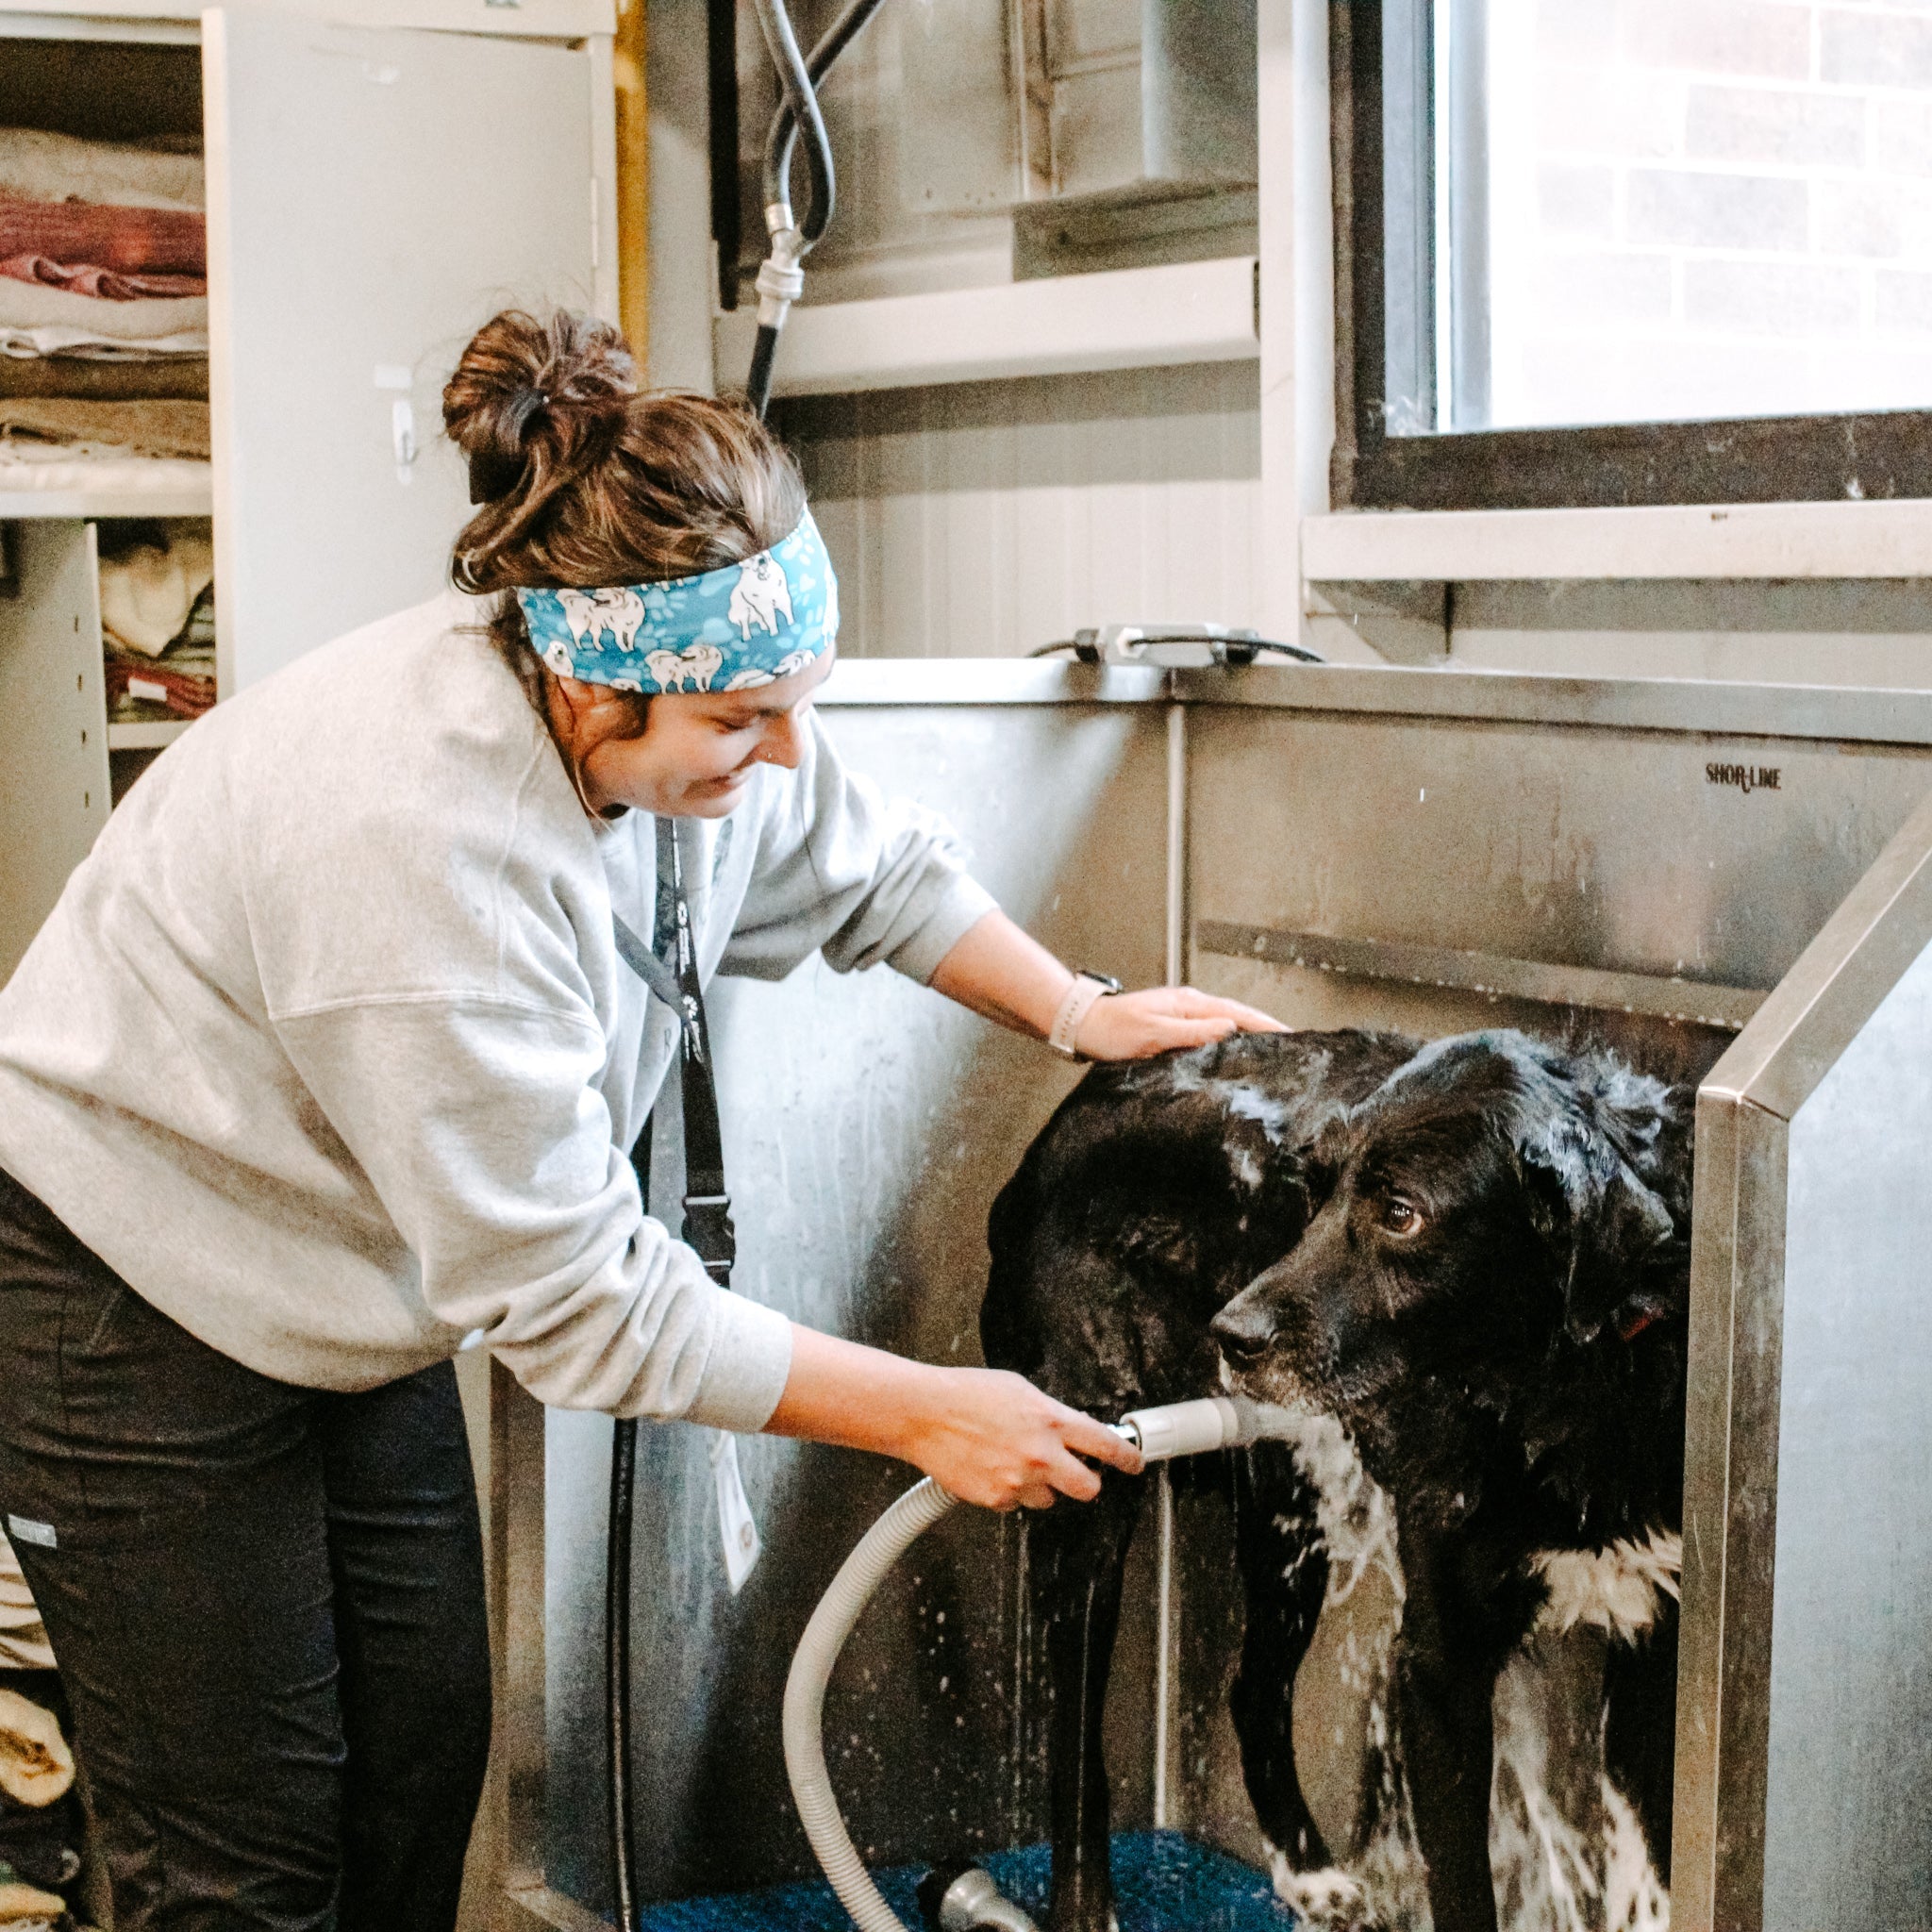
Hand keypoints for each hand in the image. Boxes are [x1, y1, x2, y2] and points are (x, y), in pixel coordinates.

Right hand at [765, 1329, 1142, 1508]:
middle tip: (1076, 1473)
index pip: (1106, 1445)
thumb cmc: (966, 1393)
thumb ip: (1050, 1413)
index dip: (1127, 1458)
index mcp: (1051, 1421)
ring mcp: (1018, 1481)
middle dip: (1086, 1481)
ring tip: (1014, 1462)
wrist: (923, 1413)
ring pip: (1049, 1499)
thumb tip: (1070, 1428)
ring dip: (1041, 1486)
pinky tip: (991, 1469)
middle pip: (1088, 1488)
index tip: (1133, 1463)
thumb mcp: (1019, 1390)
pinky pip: (1015, 1503)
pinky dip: (1009, 1492)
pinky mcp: (995, 1499)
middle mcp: (1040, 1454)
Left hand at [1075, 985, 1286, 1060]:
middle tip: (1293, 1048)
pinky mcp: (1173, 1031)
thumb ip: (1191, 1032)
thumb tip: (1231, 1028)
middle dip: (1265, 1030)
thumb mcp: (1152, 1033)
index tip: (1293, 1036)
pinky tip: (1233, 1057)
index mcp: (1189, 1004)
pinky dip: (1227, 1044)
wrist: (1080, 1026)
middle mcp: (1189, 1007)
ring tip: (1272, 1054)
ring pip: (1224, 1026)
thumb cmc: (1110, 1031)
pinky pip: (1209, 1036)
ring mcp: (1181, 1018)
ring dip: (1248, 1037)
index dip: (1267, 1025)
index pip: (1238, 1013)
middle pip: (1237, 1017)